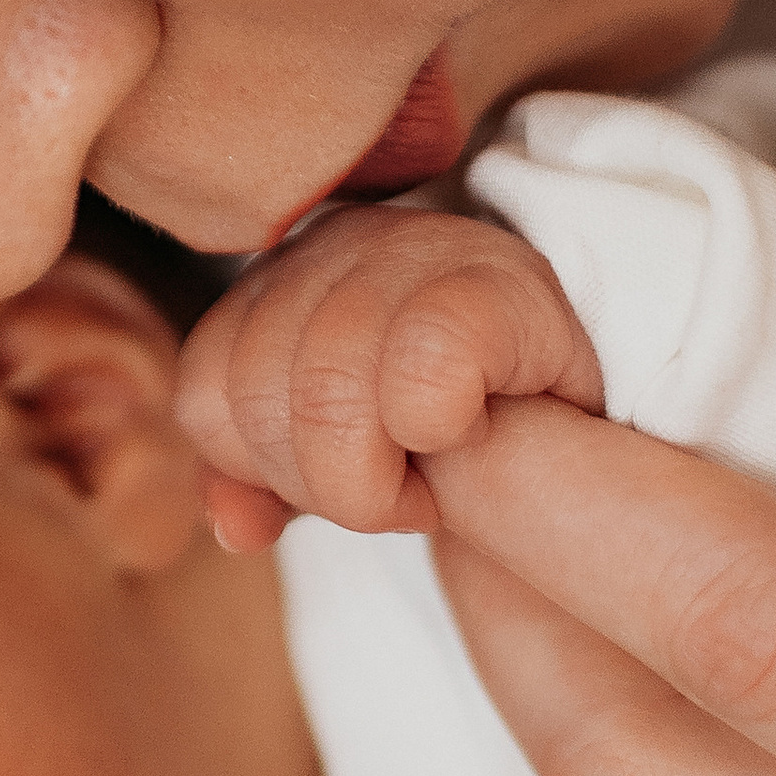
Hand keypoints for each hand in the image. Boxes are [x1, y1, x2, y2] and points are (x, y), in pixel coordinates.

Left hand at [174, 206, 603, 554]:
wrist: (569, 404)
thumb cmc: (442, 424)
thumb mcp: (334, 458)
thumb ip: (260, 485)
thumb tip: (232, 530)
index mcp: (271, 282)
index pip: (206, 395)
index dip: (266, 469)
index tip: (345, 474)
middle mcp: (327, 245)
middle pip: (262, 400)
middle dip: (328, 488)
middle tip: (401, 490)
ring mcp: (409, 247)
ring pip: (328, 396)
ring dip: (380, 484)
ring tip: (434, 475)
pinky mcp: (491, 280)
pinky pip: (421, 381)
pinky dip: (439, 436)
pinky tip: (475, 434)